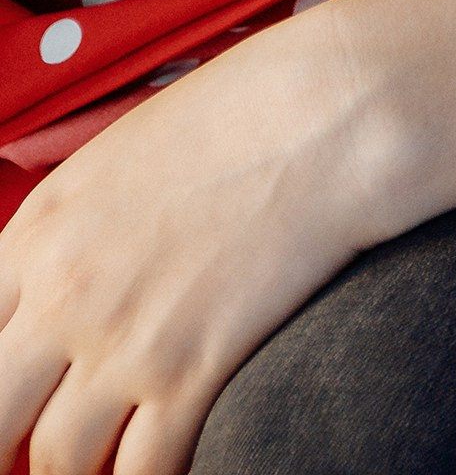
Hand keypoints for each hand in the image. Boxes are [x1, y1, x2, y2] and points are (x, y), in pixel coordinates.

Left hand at [0, 11, 405, 474]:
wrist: (332, 107)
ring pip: (58, 462)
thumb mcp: (118, 159)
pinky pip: (143, 472)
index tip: (8, 414)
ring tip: (107, 464)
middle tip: (34, 457)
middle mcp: (62, 295)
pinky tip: (171, 464)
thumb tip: (45, 303)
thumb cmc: (238, 116)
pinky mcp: (192, 372)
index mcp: (37, 233)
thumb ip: (64, 236)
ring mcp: (124, 340)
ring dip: (77, 474)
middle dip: (7, 449)